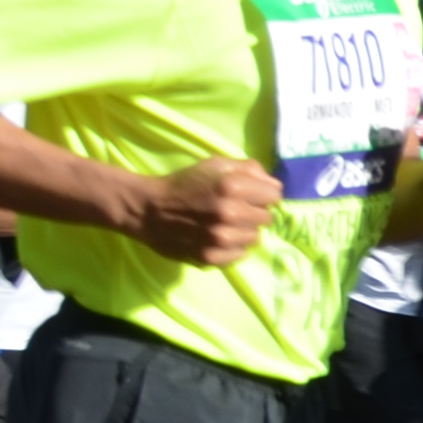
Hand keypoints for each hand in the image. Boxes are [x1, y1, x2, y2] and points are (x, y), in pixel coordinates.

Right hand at [133, 156, 278, 266]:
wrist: (148, 210)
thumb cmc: (184, 184)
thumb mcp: (215, 165)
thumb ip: (249, 168)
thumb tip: (273, 184)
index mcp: (233, 186)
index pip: (275, 195)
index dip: (263, 194)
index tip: (251, 196)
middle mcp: (230, 213)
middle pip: (266, 218)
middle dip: (253, 212)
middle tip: (234, 210)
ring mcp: (221, 238)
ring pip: (255, 238)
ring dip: (244, 231)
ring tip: (224, 224)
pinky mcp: (211, 257)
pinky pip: (240, 254)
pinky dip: (232, 247)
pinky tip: (216, 238)